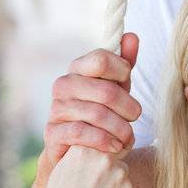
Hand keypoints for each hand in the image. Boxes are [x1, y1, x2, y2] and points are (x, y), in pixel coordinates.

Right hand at [37, 145, 132, 187]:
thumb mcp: (63, 171)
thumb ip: (82, 155)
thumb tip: (103, 145)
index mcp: (81, 149)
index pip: (97, 141)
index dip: (94, 155)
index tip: (87, 171)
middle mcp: (102, 157)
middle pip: (112, 154)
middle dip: (105, 168)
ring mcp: (118, 173)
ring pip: (121, 170)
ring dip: (113, 181)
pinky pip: (126, 186)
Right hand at [44, 33, 140, 166]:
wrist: (76, 151)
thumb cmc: (100, 115)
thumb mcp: (115, 89)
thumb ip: (123, 65)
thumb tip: (132, 37)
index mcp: (78, 69)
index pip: (102, 59)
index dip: (122, 72)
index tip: (128, 85)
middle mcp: (64, 85)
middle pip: (106, 91)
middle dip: (128, 108)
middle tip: (135, 118)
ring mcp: (56, 109)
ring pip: (97, 114)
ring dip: (120, 129)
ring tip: (128, 137)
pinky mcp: (53, 133)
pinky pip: (82, 133)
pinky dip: (104, 141)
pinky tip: (115, 147)